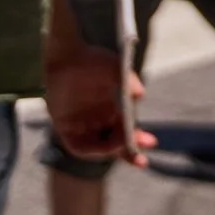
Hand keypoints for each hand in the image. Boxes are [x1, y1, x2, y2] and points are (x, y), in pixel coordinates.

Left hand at [43, 41, 153, 167]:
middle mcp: (97, 120)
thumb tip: (139, 96)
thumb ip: (128, 81)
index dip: (138, 140)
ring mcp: (80, 125)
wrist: (66, 54)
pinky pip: (78, 146)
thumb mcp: (115, 69)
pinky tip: (101, 147)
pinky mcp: (63, 126)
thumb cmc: (93, 60)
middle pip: (114, 145)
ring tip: (121, 145)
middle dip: (129, 153)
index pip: (126, 132)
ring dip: (111, 151)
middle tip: (142, 161)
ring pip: (98, 148)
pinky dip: (89, 149)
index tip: (151, 144)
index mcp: (112, 110)